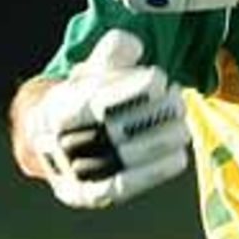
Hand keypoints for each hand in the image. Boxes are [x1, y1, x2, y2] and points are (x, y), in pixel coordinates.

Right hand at [25, 29, 189, 207]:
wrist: (55, 142)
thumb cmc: (83, 99)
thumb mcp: (92, 70)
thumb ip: (113, 52)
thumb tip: (133, 44)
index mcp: (56, 108)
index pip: (95, 99)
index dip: (130, 88)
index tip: (159, 78)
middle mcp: (59, 143)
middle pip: (113, 129)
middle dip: (153, 113)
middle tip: (179, 100)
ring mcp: (72, 172)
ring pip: (122, 158)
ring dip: (161, 141)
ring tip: (182, 126)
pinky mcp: (88, 194)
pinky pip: (124, 186)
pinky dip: (154, 172)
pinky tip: (179, 157)